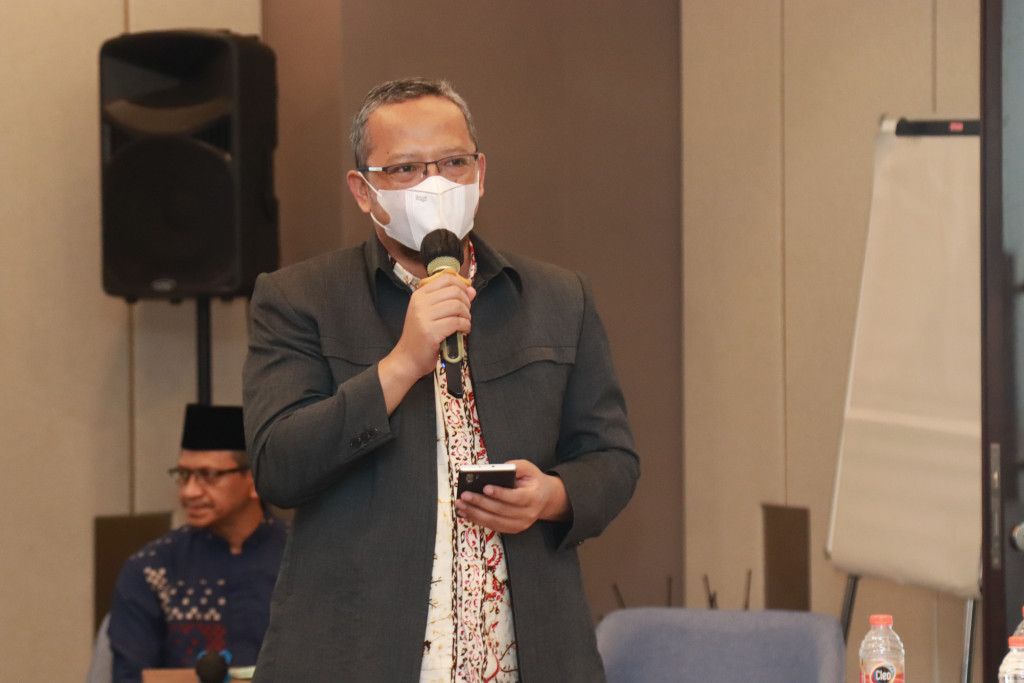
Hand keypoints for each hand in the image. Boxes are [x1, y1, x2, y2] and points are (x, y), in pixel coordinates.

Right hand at [378, 273, 474, 411]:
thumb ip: (450, 299)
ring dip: (467, 315)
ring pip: (457, 306)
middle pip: (454, 292)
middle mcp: (420, 303)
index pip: (446, 278)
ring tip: (464, 323)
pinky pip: (456, 322)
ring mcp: (424, 317)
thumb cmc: (421, 336)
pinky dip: (465, 326)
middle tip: (465, 314)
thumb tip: (471, 290)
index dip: (462, 285)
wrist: (407, 358)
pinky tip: (463, 331)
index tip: (466, 296)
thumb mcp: (431, 313)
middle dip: (466, 302)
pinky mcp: (431, 332)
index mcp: (419, 295)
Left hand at [454, 459, 570, 532]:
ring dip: (475, 513)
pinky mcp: (512, 529)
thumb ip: (516, 466)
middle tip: (465, 495)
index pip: (516, 498)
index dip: (500, 494)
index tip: (485, 487)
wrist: (545, 498)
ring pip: (495, 521)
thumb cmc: (533, 481)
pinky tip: (465, 512)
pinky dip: (477, 520)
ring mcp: (520, 524)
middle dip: (481, 503)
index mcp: (534, 497)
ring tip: (460, 505)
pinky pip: (493, 526)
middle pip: (502, 510)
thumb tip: (496, 469)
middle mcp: (528, 514)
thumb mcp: (529, 468)